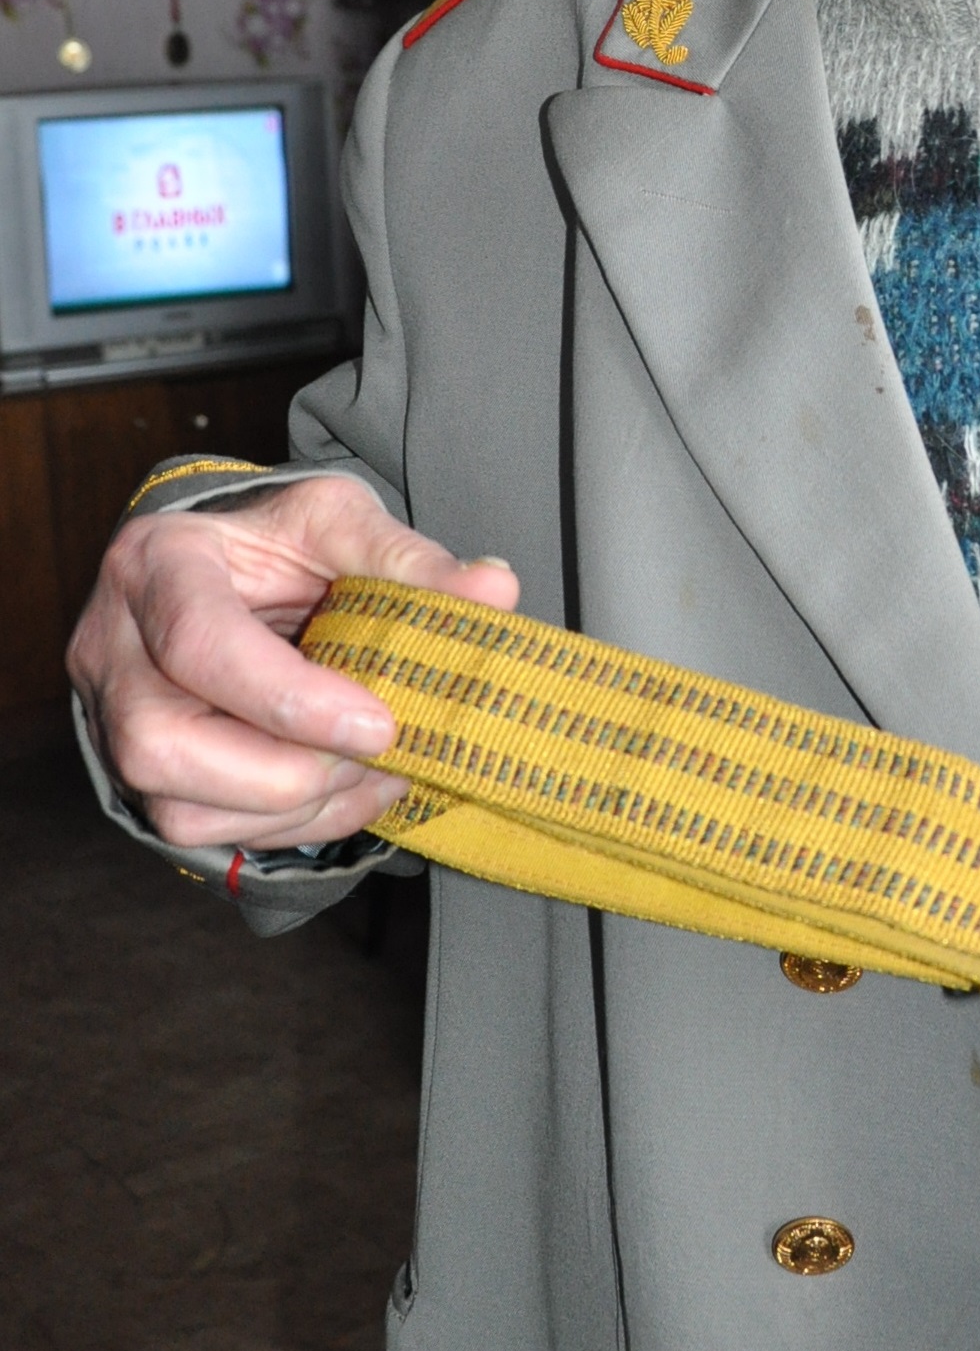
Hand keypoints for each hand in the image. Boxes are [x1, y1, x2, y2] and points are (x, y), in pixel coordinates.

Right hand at [67, 475, 518, 853]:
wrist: (221, 567)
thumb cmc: (273, 539)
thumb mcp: (336, 519)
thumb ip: (407, 556)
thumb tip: (495, 589)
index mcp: (158, 564)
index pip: (200, 644)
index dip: (290, 698)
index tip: (381, 721)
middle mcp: (113, 649)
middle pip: (165, 746)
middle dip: (287, 772)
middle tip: (380, 749)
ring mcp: (113, 718)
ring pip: (179, 807)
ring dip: (295, 809)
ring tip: (379, 773)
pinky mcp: (140, 774)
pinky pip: (201, 831)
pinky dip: (290, 827)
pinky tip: (352, 792)